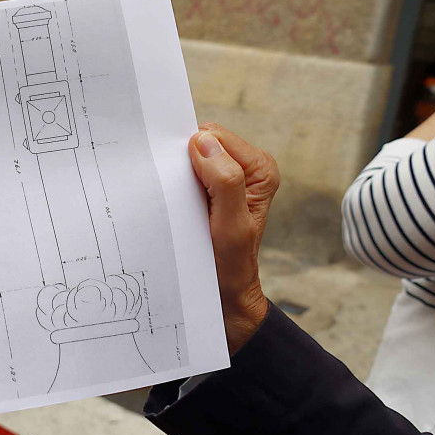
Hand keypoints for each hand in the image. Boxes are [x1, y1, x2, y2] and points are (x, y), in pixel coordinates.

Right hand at [189, 123, 278, 353]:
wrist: (224, 297)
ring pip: (190, 157)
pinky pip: (185, 173)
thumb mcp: (231, 226)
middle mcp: (247, 169)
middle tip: (179, 197)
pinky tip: (175, 206)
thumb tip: (203, 142)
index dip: (190, 155)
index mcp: (260, 169)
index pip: (213, 137)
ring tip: (177, 204)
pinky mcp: (212, 190)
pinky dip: (174, 185)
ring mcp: (229, 179)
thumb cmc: (230, 266)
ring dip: (176, 176)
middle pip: (201, 143)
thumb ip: (225, 181)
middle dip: (182, 164)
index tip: (181, 186)